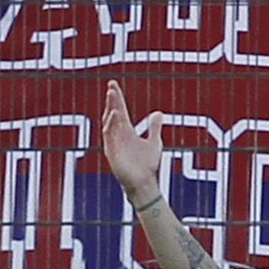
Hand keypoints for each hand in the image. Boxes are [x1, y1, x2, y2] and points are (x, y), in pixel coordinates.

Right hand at [99, 82, 165, 203]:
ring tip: (112, 94)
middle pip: (113, 113)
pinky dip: (111, 124)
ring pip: (110, 122)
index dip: (117, 98)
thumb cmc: (147, 165)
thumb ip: (155, 127)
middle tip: (111, 85)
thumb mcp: (154, 142)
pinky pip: (109, 136)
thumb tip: (158, 112)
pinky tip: (115, 114)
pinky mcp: (112, 152)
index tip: (113, 85)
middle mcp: (118, 135)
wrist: (144, 183)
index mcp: (126, 131)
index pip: (120, 110)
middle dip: (112, 100)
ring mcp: (114, 143)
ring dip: (111, 108)